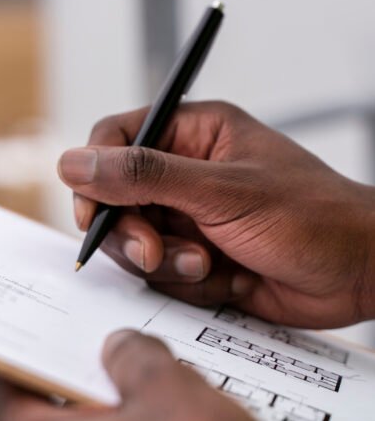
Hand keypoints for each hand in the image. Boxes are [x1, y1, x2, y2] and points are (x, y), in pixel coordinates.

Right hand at [58, 101, 374, 327]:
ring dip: (167, 264)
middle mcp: (186, 173)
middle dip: (134, 234)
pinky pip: (162, 277)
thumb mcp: (222, 191)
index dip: (95, 175)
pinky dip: (189, 285)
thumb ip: (144, 176)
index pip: (116, 139)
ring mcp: (191, 219)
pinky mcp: (199, 260)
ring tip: (209, 265)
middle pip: (115, 199)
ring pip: (135, 244)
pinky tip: (228, 278)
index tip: (94, 212)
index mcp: (193, 134)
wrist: (362, 274)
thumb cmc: (312, 217)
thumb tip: (74, 161)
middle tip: (156, 253)